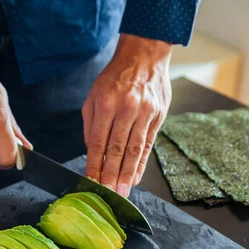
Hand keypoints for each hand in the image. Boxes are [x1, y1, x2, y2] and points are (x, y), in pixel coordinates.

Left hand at [82, 34, 171, 196]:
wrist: (144, 56)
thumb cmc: (114, 77)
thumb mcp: (93, 95)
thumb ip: (90, 124)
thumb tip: (90, 152)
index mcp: (106, 103)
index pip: (97, 141)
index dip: (94, 164)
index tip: (91, 181)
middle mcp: (126, 108)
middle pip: (117, 148)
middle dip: (112, 174)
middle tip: (109, 193)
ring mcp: (144, 113)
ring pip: (134, 149)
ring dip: (128, 173)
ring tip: (123, 191)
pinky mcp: (158, 116)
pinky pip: (148, 144)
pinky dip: (141, 163)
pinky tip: (136, 177)